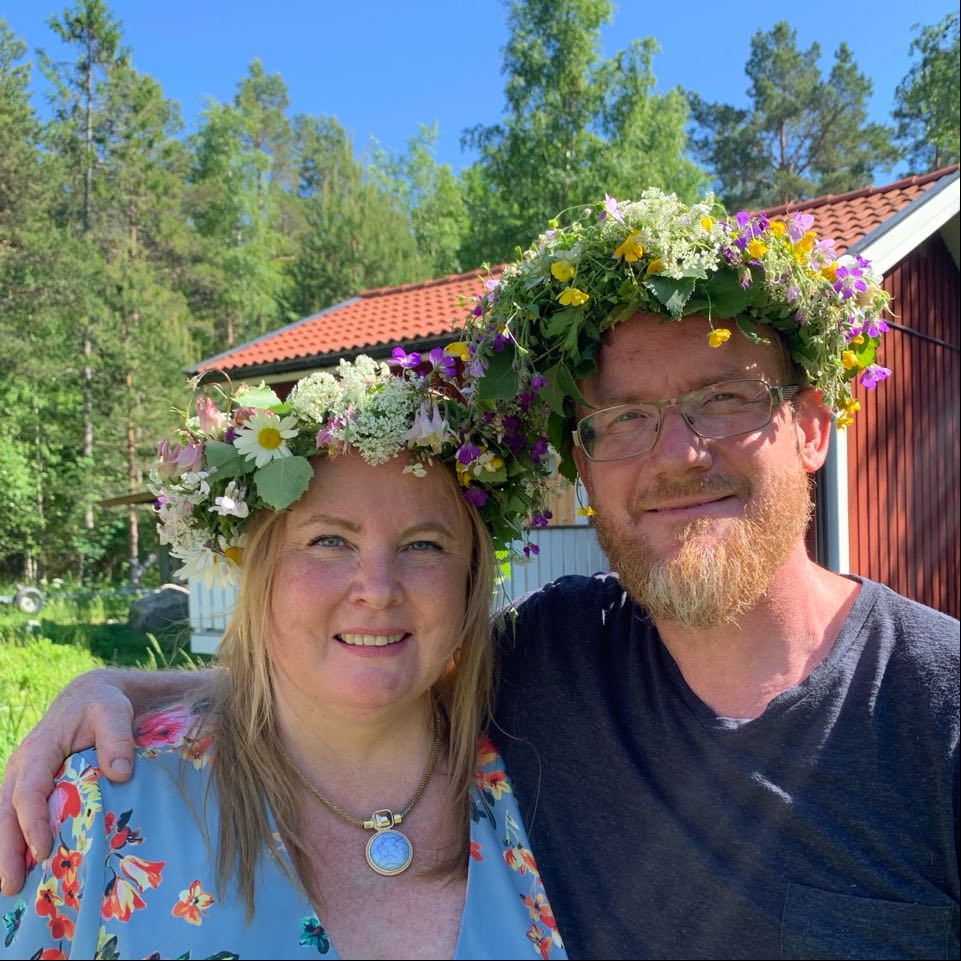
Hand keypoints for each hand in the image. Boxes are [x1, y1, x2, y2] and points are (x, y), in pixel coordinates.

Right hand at [0, 668, 134, 894]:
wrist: (90, 696)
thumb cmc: (102, 705)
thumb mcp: (113, 712)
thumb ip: (117, 739)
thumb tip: (121, 773)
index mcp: (37, 751)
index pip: (29, 792)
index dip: (33, 822)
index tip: (42, 850)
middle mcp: (21, 767)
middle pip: (6, 812)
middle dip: (7, 850)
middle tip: (12, 886)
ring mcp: (20, 778)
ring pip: (5, 818)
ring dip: (6, 852)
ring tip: (12, 888)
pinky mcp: (29, 785)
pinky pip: (16, 816)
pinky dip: (16, 841)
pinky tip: (24, 867)